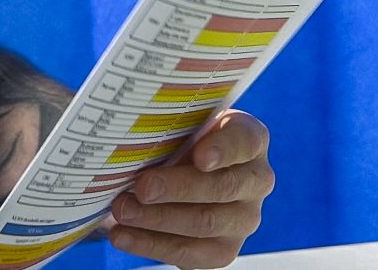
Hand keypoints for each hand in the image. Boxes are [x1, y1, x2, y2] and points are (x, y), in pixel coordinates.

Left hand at [107, 110, 273, 268]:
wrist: (180, 172)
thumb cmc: (178, 139)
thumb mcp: (179, 124)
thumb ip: (169, 128)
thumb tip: (122, 134)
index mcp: (250, 139)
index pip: (244, 141)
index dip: (224, 149)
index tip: (199, 156)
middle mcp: (256, 180)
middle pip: (222, 187)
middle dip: (177, 188)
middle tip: (140, 186)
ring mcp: (244, 218)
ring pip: (205, 223)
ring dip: (157, 218)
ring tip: (121, 209)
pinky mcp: (225, 250)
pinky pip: (190, 253)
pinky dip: (151, 244)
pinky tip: (122, 235)